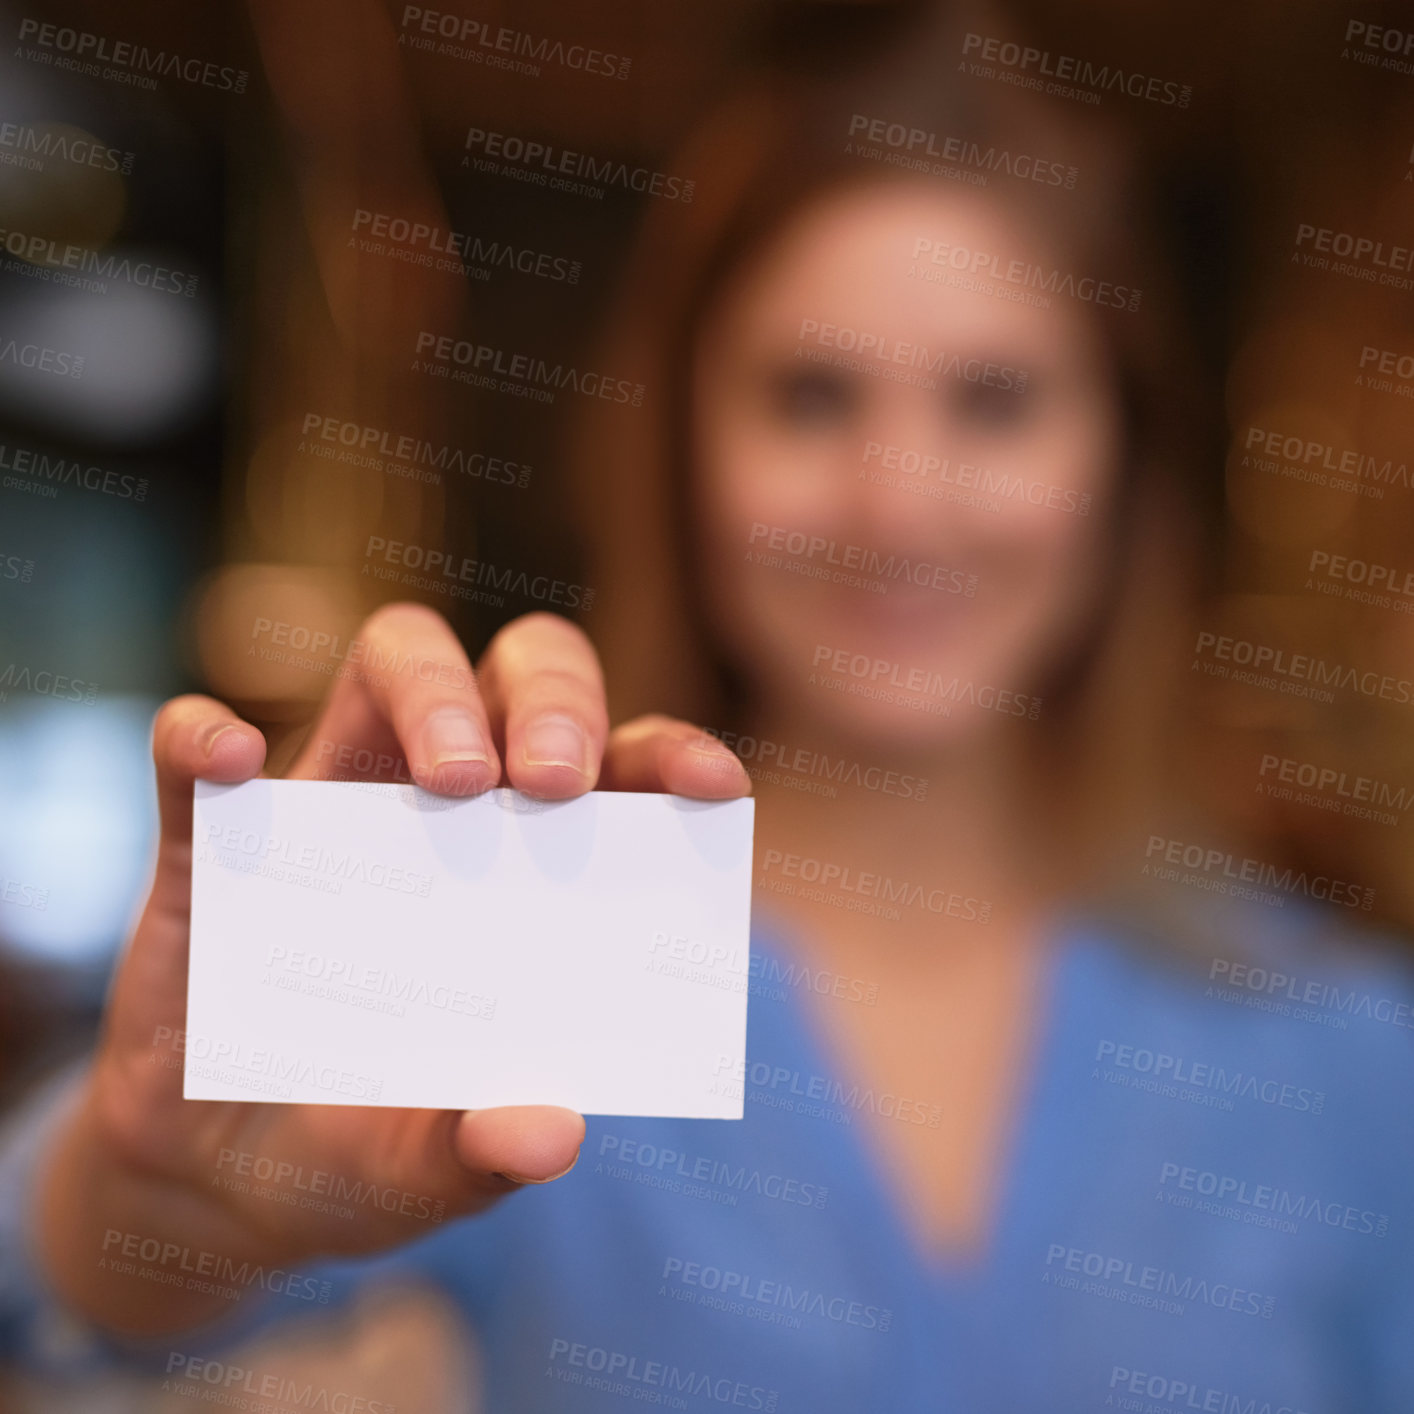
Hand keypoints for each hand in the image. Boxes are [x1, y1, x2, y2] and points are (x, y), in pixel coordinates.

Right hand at [38, 606, 749, 1333]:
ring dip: (429, 689)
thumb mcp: (428, 1167)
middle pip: (522, 674)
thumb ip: (485, 1155)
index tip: (713, 786)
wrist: (215, 1181)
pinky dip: (205, 738)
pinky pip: (195, 750)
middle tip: (550, 787)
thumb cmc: (363, 1146)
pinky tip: (228, 762)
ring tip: (447, 783)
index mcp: (535, 865)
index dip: (674, 752)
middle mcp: (446, 806)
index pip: (622, 763)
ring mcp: (329, 804)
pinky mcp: (211, 835)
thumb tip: (552, 1136)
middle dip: (553, 702)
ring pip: (394, 659)